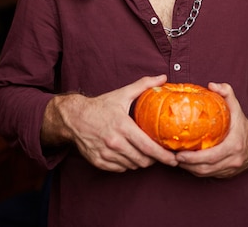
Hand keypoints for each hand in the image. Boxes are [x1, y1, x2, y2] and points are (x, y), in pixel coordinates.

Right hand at [41, 75, 178, 172]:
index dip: (163, 156)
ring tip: (144, 153)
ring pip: (132, 165)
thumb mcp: (122, 93)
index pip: (148, 147)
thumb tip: (163, 77)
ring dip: (140, 162)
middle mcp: (114, 142)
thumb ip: (144, 85)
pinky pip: (120, 169)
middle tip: (159, 155)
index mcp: (123, 126)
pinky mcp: (99, 161)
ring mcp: (106, 154)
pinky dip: (127, 164)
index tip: (173, 159)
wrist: (74, 117)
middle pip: (142, 160)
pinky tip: (129, 155)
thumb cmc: (101, 106)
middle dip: (153, 160)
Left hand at [175, 82, 247, 177]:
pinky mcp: (227, 174)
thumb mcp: (236, 105)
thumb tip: (211, 84)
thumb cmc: (242, 123)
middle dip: (187, 165)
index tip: (179, 154)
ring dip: (190, 169)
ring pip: (206, 174)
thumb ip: (226, 91)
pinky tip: (186, 163)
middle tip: (172, 157)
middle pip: (205, 169)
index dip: (193, 158)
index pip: (211, 157)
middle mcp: (232, 161)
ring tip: (176, 160)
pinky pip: (209, 174)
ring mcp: (230, 169)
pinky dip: (196, 170)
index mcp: (234, 146)